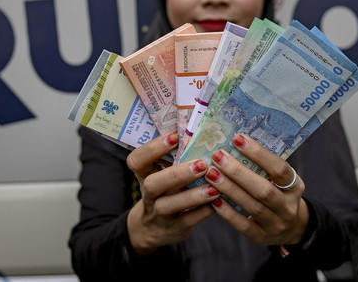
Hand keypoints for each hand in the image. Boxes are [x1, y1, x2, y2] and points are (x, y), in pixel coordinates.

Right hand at [126, 132, 219, 255]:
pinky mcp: (176, 228)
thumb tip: (201, 129)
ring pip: (170, 205)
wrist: (153, 229)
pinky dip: (205, 211)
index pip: (137, 160)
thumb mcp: (161, 174)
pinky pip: (189, 220)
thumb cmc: (164, 190)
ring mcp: (160, 213)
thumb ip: (174, 157)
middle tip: (201, 164)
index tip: (174, 137)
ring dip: (193, 195)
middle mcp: (149, 194)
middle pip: (153, 184)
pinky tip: (220, 201)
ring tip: (215, 187)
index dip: (153, 149)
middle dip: (177, 174)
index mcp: (144, 174)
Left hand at [204, 134, 308, 246]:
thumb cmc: (277, 194)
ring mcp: (275, 224)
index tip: (238, 139)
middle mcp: (288, 207)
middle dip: (238, 172)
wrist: (289, 228)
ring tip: (211, 173)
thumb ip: (264, 166)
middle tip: (218, 156)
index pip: (279, 169)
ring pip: (252, 206)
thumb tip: (236, 141)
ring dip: (229, 188)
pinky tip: (213, 199)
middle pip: (263, 189)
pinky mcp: (260, 237)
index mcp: (295, 187)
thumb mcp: (280, 181)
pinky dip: (227, 211)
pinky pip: (242, 225)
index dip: (259, 154)